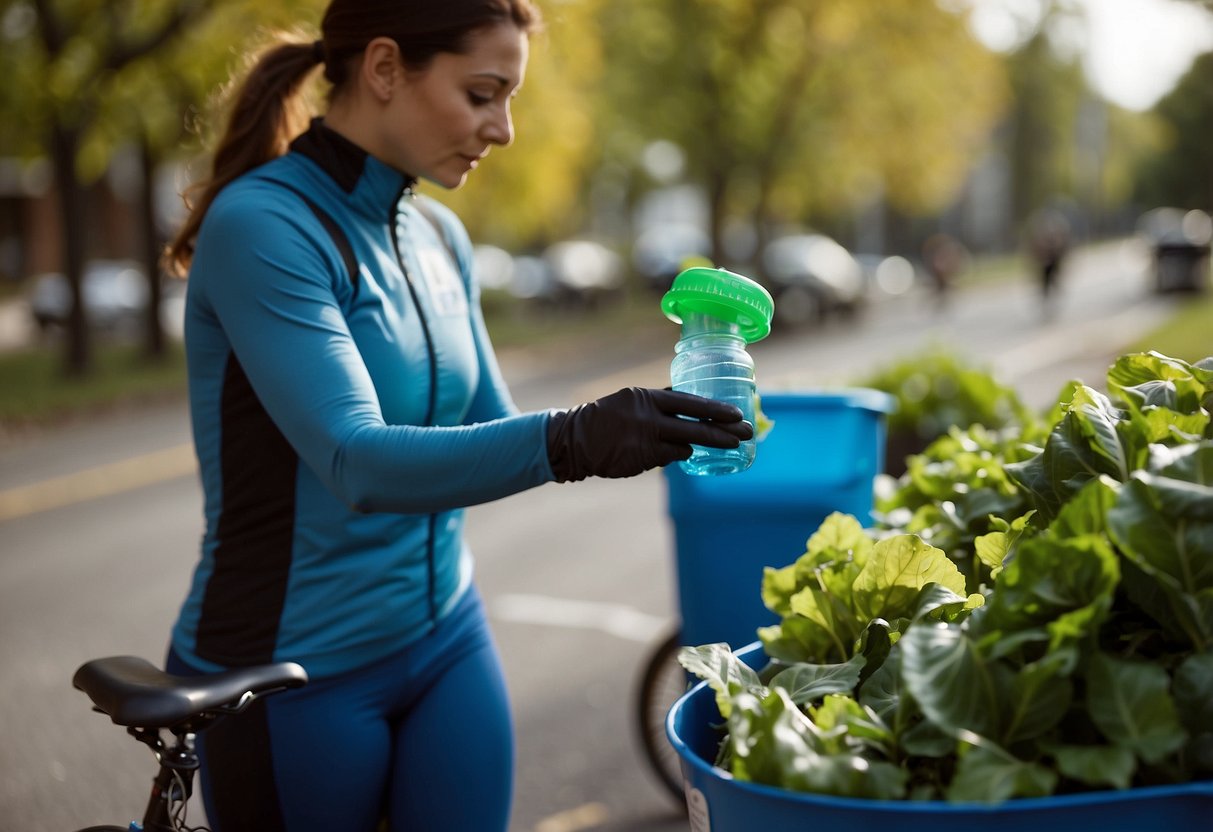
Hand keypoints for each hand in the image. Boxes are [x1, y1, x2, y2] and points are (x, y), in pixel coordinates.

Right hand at [546, 387, 752, 481]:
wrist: (575, 439)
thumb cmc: (608, 416)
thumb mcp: (633, 399)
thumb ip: (661, 402)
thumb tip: (694, 405)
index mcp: (647, 398)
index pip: (689, 403)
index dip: (715, 410)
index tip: (737, 414)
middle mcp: (648, 419)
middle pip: (695, 430)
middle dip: (723, 435)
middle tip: (746, 436)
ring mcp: (644, 442)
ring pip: (683, 448)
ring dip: (689, 447)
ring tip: (685, 443)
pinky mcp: (641, 461)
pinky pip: (667, 460)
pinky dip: (668, 456)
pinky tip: (655, 451)